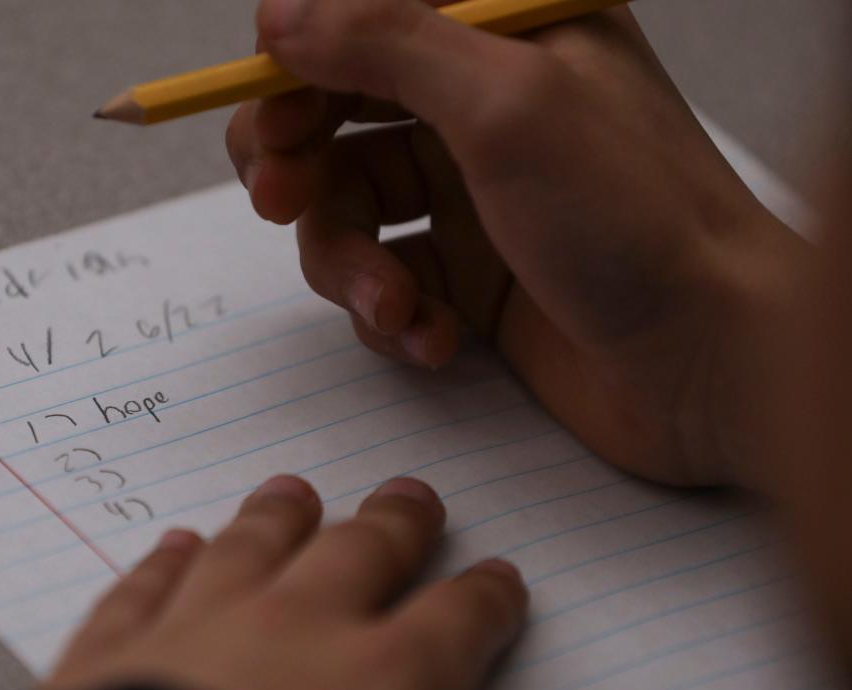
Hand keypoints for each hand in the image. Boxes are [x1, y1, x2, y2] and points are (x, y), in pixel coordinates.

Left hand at [38, 475, 665, 689]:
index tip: (500, 576)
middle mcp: (294, 632)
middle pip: (357, 557)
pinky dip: (162, 565)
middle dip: (391, 527)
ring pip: (248, 552)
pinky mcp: (107, 660)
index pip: (459, 619)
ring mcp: (195, 634)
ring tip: (296, 490)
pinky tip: (174, 545)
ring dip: (277, 520)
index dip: (487, 597)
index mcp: (387, 680)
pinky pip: (141, 592)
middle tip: (410, 495)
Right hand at [226, 0, 810, 487]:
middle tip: (280, 201)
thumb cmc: (634, 218)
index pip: (364, 23)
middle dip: (299, 167)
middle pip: (336, 117)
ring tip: (393, 304)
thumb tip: (278, 16)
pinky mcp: (469, 277)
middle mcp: (483, 107)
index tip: (271, 118)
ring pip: (348, 210)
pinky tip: (433, 338)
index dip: (299, 66)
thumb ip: (384, 43)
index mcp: (505, 34)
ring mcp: (474, 195)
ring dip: (348, 264)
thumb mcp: (506, 105)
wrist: (710, 363)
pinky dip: (392, 314)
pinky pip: (384, 280)